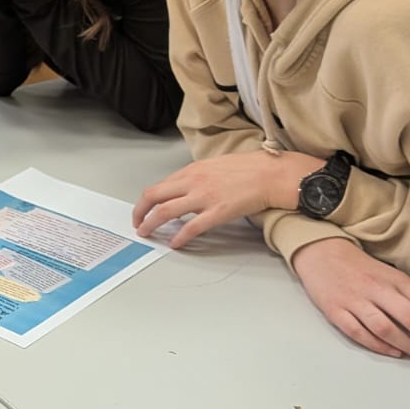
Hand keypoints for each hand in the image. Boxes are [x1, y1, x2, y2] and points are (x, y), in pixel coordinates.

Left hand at [133, 150, 318, 247]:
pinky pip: (191, 227)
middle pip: (154, 197)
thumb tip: (185, 190)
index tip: (143, 210)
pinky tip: (175, 243)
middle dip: (140, 212)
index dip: (146, 201)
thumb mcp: (215, 165)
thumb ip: (197, 177)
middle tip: (137, 224)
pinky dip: (179, 237)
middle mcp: (193, 181)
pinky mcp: (218, 212)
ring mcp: (204, 197)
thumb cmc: (249, 169)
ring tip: (147, 234)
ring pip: (165, 212)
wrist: (272, 174)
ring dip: (151, 225)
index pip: (159, 186)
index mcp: (192, 170)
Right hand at [292, 238, 409, 361]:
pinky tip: (394, 353)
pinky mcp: (336, 311)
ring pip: (388, 329)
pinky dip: (379, 346)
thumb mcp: (391, 274)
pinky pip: (360, 333)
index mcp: (396, 279)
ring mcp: (356, 301)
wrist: (320, 252)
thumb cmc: (360, 267)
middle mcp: (378, 289)